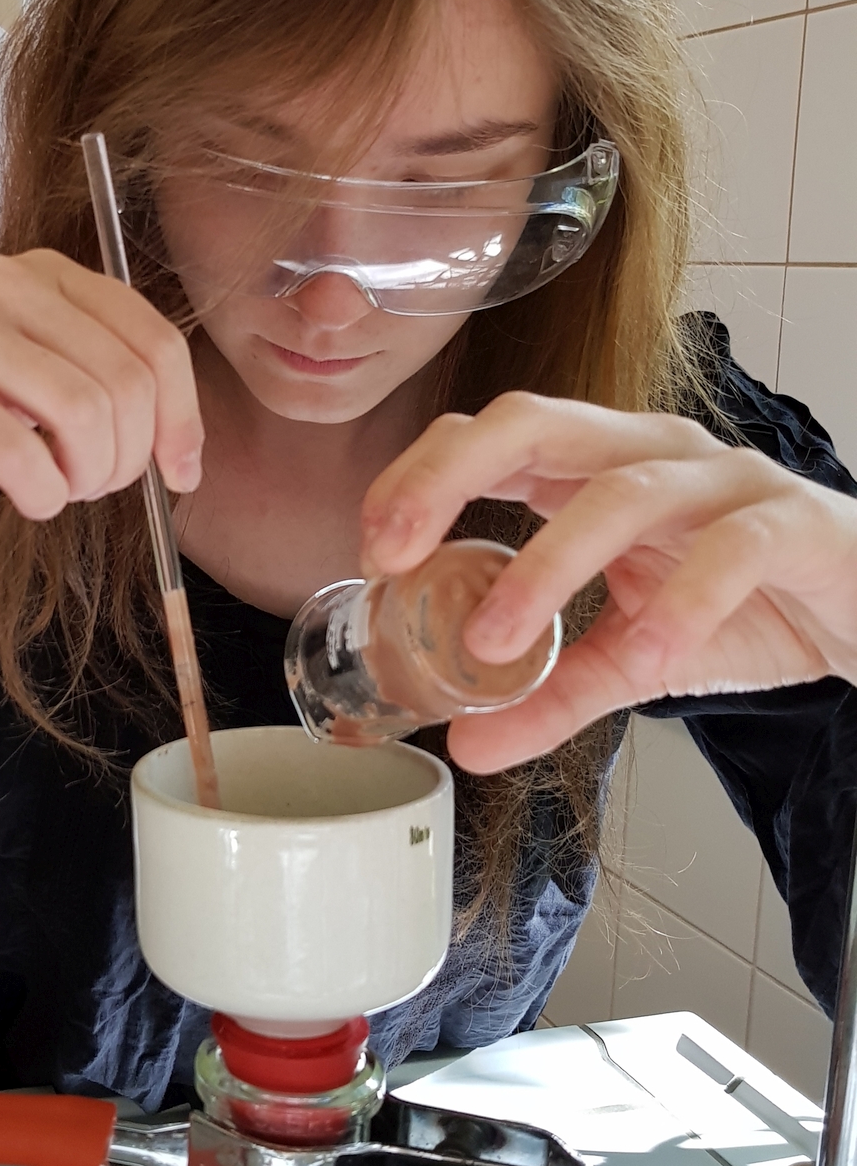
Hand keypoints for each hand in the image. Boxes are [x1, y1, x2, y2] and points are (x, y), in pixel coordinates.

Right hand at [0, 251, 203, 595]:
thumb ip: (69, 367)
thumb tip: (159, 440)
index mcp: (41, 272)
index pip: (153, 338)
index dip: (183, 416)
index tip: (179, 474)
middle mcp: (8, 286)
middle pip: (127, 382)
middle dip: (132, 456)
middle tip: (97, 488)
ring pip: (85, 413)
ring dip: (90, 476)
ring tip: (62, 491)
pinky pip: (19, 450)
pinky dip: (44, 493)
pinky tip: (29, 501)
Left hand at [358, 392, 856, 772]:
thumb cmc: (749, 605)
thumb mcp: (630, 658)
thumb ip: (551, 694)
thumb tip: (465, 744)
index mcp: (594, 467)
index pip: (485, 437)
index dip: (418, 479)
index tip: (372, 551)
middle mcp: (649, 453)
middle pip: (534, 422)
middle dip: (450, 477)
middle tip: (396, 553)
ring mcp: (723, 480)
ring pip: (623, 490)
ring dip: (546, 565)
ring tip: (495, 644)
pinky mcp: (793, 524)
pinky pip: (731, 549)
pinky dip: (679, 605)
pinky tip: (642, 658)